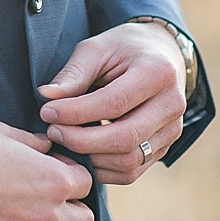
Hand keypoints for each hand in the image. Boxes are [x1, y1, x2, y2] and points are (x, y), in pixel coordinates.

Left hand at [37, 20, 187, 184]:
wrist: (161, 55)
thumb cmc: (123, 49)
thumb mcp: (96, 49)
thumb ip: (74, 74)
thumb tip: (47, 97)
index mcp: (157, 73)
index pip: (114, 103)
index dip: (76, 112)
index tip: (47, 112)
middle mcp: (172, 106)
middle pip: (125, 138)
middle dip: (81, 140)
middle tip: (52, 131)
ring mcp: (172, 131)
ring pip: (129, 161)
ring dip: (90, 157)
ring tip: (64, 140)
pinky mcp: (165, 148)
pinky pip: (133, 171)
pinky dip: (103, 169)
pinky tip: (81, 153)